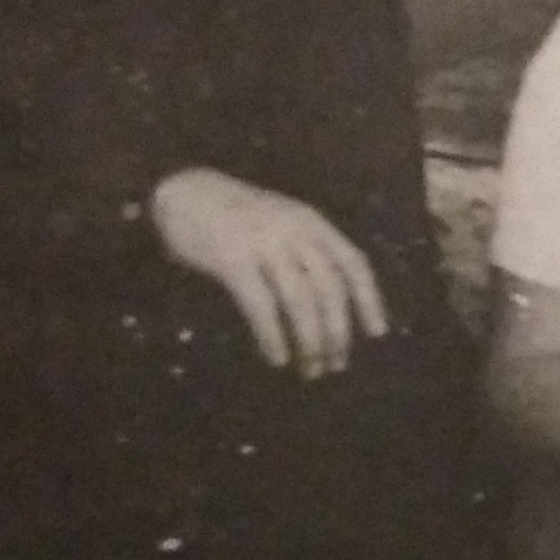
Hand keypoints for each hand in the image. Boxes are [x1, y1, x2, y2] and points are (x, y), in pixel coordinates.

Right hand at [150, 167, 386, 377]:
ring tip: (311, 369)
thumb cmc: (235, 213)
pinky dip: (272, 336)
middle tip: (337, 364)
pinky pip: (261, 306)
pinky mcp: (233, 261)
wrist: (183, 190)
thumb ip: (306, 252)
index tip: (376, 333)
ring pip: (301, 300)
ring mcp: (264, 244)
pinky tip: (277, 358)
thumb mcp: (283, 222)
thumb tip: (330, 309)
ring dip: (310, 340)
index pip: (353, 263)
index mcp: (312, 223)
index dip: (369, 299)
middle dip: (337, 331)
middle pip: (329, 288)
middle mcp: (295, 231)